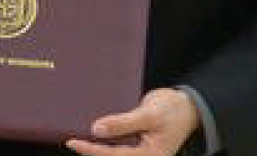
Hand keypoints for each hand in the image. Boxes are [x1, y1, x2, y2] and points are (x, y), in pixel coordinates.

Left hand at [65, 88, 199, 155]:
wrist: (187, 105)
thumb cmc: (173, 111)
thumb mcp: (150, 116)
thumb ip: (124, 123)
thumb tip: (96, 130)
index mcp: (149, 155)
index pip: (114, 155)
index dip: (92, 150)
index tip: (73, 143)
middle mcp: (143, 155)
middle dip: (92, 151)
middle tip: (70, 141)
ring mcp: (139, 147)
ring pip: (113, 150)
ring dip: (97, 146)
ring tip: (77, 138)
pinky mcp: (136, 139)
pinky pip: (118, 141)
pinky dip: (105, 136)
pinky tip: (92, 130)